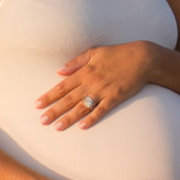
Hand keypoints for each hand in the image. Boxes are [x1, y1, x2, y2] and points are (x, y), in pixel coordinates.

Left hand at [36, 41, 156, 129]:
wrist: (142, 58)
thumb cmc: (118, 53)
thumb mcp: (95, 52)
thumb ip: (76, 62)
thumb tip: (59, 71)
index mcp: (84, 71)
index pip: (62, 86)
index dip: (49, 96)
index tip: (37, 105)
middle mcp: (91, 82)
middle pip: (68, 98)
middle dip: (54, 110)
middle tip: (41, 121)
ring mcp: (103, 91)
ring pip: (82, 106)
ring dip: (69, 118)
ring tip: (57, 127)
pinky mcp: (115, 97)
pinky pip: (101, 110)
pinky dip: (92, 118)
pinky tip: (82, 127)